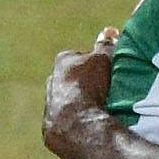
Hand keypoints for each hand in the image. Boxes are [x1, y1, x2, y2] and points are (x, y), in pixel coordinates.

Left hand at [42, 29, 120, 158]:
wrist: (76, 123)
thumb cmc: (90, 85)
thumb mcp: (102, 59)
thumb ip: (105, 45)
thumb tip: (109, 31)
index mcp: (62, 61)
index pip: (81, 57)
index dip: (97, 64)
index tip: (108, 73)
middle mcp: (51, 80)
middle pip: (73, 79)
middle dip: (86, 83)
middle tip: (105, 92)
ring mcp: (49, 104)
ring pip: (69, 100)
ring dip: (81, 103)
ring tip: (98, 110)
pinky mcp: (49, 126)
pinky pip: (66, 120)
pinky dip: (76, 121)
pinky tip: (88, 124)